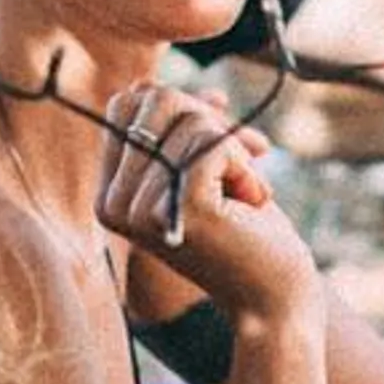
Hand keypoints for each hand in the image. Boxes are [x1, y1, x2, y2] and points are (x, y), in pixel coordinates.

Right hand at [93, 86, 314, 332]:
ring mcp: (142, 207)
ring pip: (190, 121)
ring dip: (234, 151)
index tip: (215, 147)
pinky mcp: (181, 206)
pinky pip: (215, 143)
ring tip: (244, 196)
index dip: (181, 109)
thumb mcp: (202, 170)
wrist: (275, 300)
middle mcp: (113, 204)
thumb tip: (160, 84)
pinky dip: (246, 165)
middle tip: (238, 167)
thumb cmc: (244, 233)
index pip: (128, 104)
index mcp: (109, 194)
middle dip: (210, 122)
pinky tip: (252, 203)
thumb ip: (175, 130)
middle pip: (155, 100)